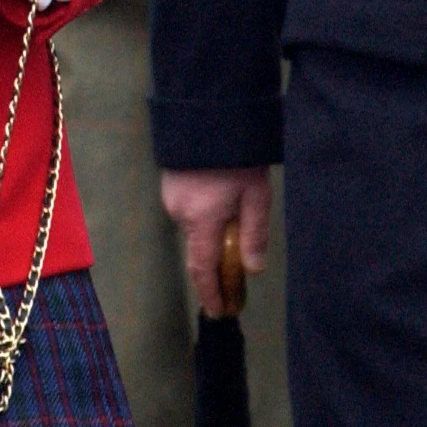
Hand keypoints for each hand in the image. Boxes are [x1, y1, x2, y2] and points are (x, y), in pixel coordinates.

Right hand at [160, 168, 272, 315]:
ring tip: (236, 217)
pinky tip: (221, 198)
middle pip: (199, 249)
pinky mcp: (170, 184)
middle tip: (237, 272)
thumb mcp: (256, 195)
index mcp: (201, 219)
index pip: (203, 269)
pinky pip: (189, 210)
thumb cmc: (237, 154)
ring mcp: (171, 198)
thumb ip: (254, 234)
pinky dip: (205, 216)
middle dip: (216, 263)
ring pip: (195, 228)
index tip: (218, 312)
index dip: (210, 294)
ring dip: (213, 233)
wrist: (208, 113)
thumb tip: (252, 270)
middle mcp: (180, 213)